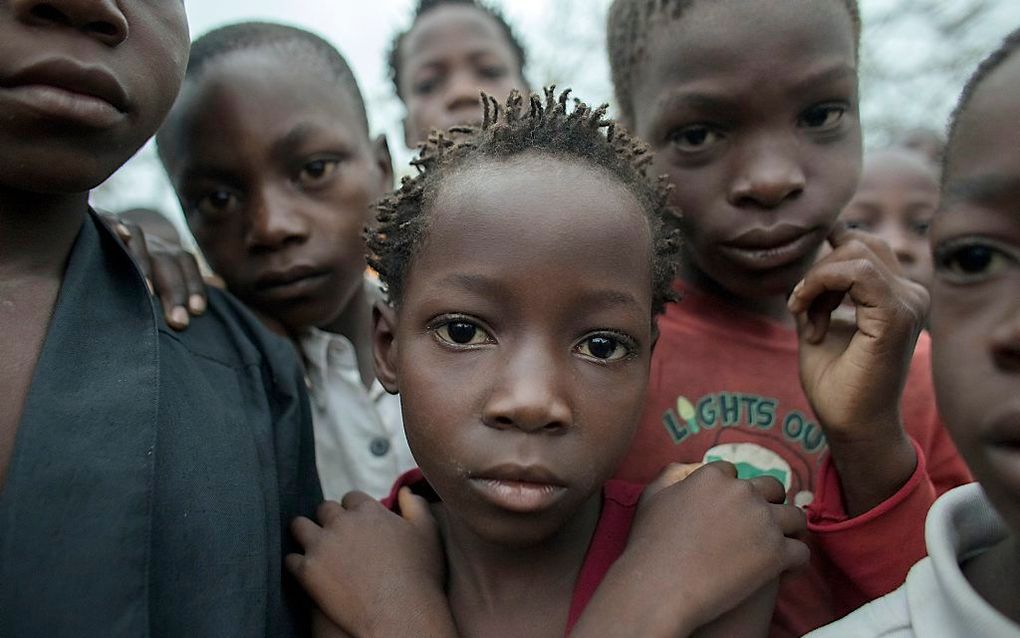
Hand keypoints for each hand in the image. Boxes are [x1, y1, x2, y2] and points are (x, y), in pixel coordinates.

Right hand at [106, 215, 206, 329]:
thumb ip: (187, 282)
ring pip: (139, 238)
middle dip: (175, 291)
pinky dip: (115, 226)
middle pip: (167, 260)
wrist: (108, 233)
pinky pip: (107, 220)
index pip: (186, 264)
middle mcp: (149, 241)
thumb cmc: (141, 267)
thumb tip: (221, 285)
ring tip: (147, 293)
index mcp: (167, 253)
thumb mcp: (164, 274)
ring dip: (144, 264)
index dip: (194, 286)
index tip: (197, 312)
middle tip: (178, 322)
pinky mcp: (98, 222)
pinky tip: (120, 237)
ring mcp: (124, 230)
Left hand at [286, 490, 455, 636]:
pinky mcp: (307, 571)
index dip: (354, 510)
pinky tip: (306, 571)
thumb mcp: (428, 532)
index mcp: (368, 511)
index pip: (352, 498)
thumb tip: (404, 491)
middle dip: (329, 519)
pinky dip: (297, 563)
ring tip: (313, 546)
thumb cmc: (419, 576)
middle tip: (336, 536)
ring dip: (306, 533)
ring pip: (299, 526)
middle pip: (324, 508)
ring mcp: (321, 545)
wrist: (401, 615)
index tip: (358, 524)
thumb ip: (416, 505)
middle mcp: (341, 522)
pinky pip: (290, 559)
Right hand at [573, 462, 807, 636]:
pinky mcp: (776, 554)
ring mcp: (763, 522)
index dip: (732, 491)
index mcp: (713, 477)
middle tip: (761, 523)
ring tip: (781, 544)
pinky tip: (784, 571)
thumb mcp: (651, 497)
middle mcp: (742, 493)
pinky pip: (801, 552)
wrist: (660, 590)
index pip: (733, 473)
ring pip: (795, 517)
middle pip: (772, 488)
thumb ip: (671, 475)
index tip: (732, 508)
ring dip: (789, 529)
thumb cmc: (649, 547)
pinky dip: (795, 562)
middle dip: (769, 503)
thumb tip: (689, 468)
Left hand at [788, 224, 926, 512]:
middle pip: (858, 244)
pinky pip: (857, 272)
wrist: (850, 425)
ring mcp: (908, 303)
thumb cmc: (837, 383)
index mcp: (897, 295)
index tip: (801, 300)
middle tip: (800, 310)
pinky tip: (806, 314)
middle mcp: (910, 295)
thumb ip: (820, 288)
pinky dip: (819, 284)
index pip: (862, 246)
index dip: (824, 261)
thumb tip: (819, 244)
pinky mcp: (896, 316)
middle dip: (817, 271)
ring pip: (855, 254)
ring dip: (815, 282)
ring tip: (805, 317)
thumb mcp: (819, 321)